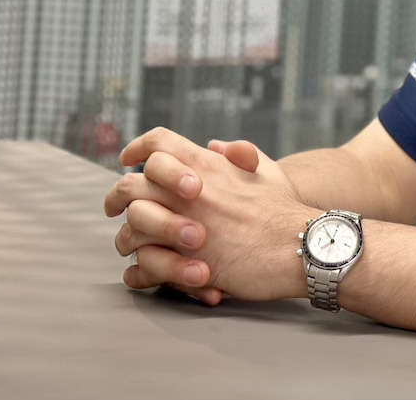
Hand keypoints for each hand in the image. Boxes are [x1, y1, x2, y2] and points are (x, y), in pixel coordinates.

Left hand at [104, 127, 314, 303]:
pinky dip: (140, 273)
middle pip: (130, 186)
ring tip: (134, 247)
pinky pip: (143, 268)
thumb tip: (215, 145)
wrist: (302, 246)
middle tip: (113, 207)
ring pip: (130, 230)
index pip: (158, 142)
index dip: (138, 147)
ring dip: (128, 239)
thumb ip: (239, 154)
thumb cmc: (286, 209)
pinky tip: (143, 273)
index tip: (128, 158)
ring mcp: (185, 227)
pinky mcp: (187, 264)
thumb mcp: (266, 169)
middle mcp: (189, 192)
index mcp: (206, 166)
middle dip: (116, 197)